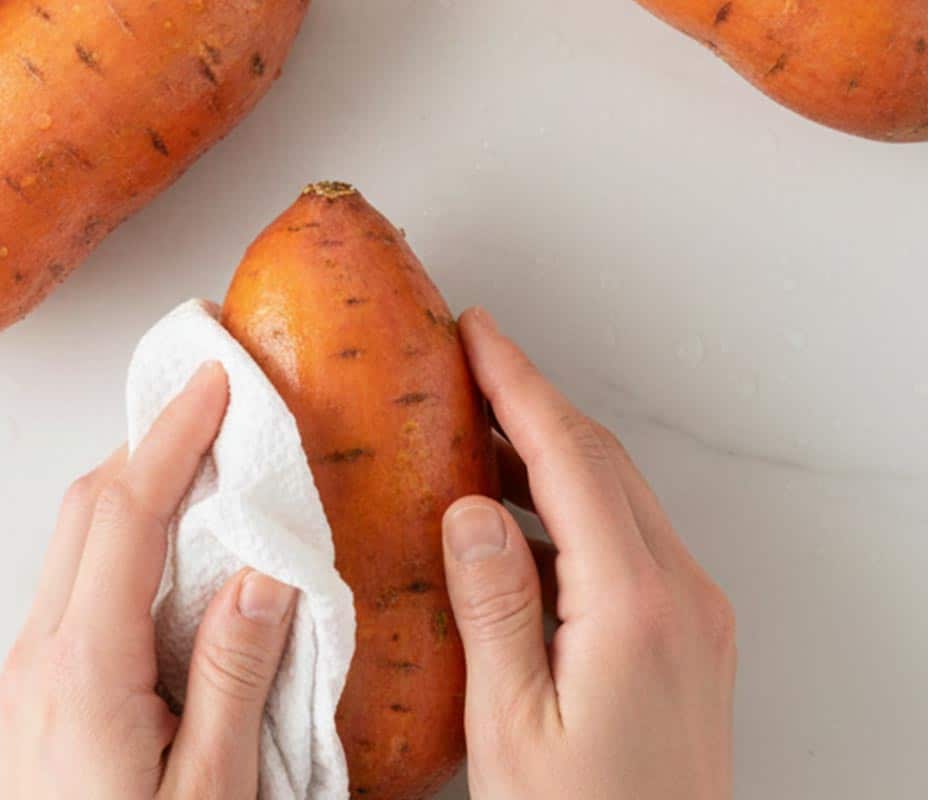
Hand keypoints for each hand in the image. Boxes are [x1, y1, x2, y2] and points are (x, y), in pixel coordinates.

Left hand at [0, 362, 297, 799]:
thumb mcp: (213, 793)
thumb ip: (235, 677)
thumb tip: (261, 573)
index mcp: (84, 671)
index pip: (124, 517)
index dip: (171, 438)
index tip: (215, 383)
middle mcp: (43, 655)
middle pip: (88, 508)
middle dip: (149, 438)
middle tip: (211, 396)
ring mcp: (32, 670)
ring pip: (76, 538)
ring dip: (135, 480)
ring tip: (203, 452)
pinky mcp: (41, 686)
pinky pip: (78, 578)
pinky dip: (123, 532)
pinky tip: (171, 539)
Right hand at [444, 309, 736, 799]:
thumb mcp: (510, 725)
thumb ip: (493, 609)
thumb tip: (469, 510)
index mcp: (633, 608)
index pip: (571, 461)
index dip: (519, 386)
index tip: (478, 335)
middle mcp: (680, 596)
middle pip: (602, 463)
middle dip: (533, 402)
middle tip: (472, 364)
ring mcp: (693, 614)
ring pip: (617, 496)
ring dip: (550, 454)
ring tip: (477, 432)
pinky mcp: (688, 635)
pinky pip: (627, 540)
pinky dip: (571, 508)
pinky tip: (517, 521)